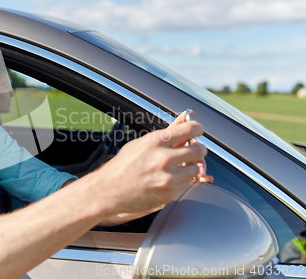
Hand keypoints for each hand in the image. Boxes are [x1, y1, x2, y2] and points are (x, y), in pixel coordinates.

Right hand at [91, 117, 207, 214]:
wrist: (108, 190)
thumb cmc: (124, 165)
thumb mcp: (142, 143)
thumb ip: (168, 131)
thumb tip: (187, 115)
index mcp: (156, 141)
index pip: (190, 129)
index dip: (198, 129)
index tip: (198, 131)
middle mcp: (163, 158)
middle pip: (199, 150)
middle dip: (198, 150)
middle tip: (192, 151)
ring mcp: (167, 178)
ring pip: (196, 169)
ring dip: (191, 167)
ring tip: (178, 167)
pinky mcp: (169, 194)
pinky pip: (187, 184)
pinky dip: (182, 182)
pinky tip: (169, 180)